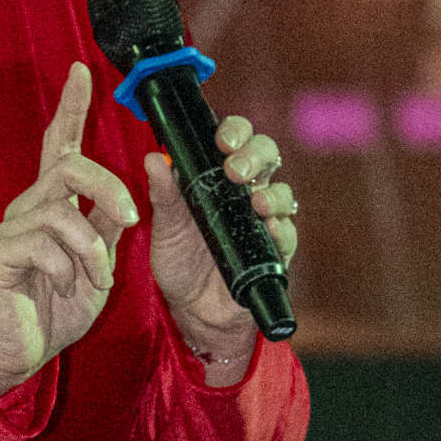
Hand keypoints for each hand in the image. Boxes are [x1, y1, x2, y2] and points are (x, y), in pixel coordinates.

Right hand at [0, 62, 138, 395]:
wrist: (22, 353)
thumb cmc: (57, 309)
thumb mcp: (97, 265)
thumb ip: (107, 228)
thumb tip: (130, 195)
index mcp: (54, 205)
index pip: (61, 146)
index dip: (70, 108)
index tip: (82, 72)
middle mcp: (28, 208)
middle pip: (68, 167)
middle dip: (108, 188)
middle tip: (132, 220)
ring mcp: (10, 230)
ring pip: (60, 211)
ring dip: (91, 248)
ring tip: (95, 277)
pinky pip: (41, 244)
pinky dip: (66, 267)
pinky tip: (64, 286)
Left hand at [145, 114, 298, 349]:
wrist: (194, 309)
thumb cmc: (181, 260)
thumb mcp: (166, 227)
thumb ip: (163, 194)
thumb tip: (152, 158)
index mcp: (218, 177)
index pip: (236, 139)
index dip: (235, 131)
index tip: (222, 141)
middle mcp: (246, 192)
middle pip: (267, 156)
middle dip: (255, 155)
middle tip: (234, 171)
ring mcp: (264, 220)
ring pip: (282, 192)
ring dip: (272, 193)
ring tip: (256, 202)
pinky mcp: (276, 251)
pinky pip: (288, 235)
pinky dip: (281, 229)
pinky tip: (270, 229)